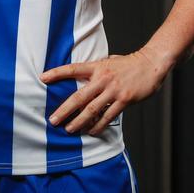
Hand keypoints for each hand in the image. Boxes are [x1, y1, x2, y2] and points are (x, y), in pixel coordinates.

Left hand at [40, 49, 167, 135]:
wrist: (150, 64)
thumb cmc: (128, 63)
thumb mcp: (109, 61)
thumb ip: (96, 69)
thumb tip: (84, 75)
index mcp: (97, 66)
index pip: (72, 69)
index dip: (57, 73)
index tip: (43, 78)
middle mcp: (103, 78)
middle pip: (79, 97)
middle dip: (64, 110)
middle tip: (53, 120)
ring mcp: (113, 90)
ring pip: (92, 110)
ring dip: (79, 121)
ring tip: (69, 129)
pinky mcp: (124, 100)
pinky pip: (108, 116)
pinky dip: (98, 125)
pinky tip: (91, 131)